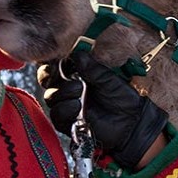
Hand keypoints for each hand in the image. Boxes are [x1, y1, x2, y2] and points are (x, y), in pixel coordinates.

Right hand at [37, 51, 167, 168]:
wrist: (131, 123)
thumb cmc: (123, 98)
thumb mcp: (109, 79)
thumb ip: (92, 68)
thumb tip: (77, 54)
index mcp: (77, 75)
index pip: (56, 66)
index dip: (53, 62)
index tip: (59, 60)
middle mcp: (69, 89)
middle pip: (47, 80)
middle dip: (52, 75)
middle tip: (66, 74)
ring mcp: (67, 106)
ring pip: (50, 97)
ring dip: (62, 92)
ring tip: (79, 90)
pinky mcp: (68, 123)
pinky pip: (56, 115)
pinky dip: (64, 108)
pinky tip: (77, 105)